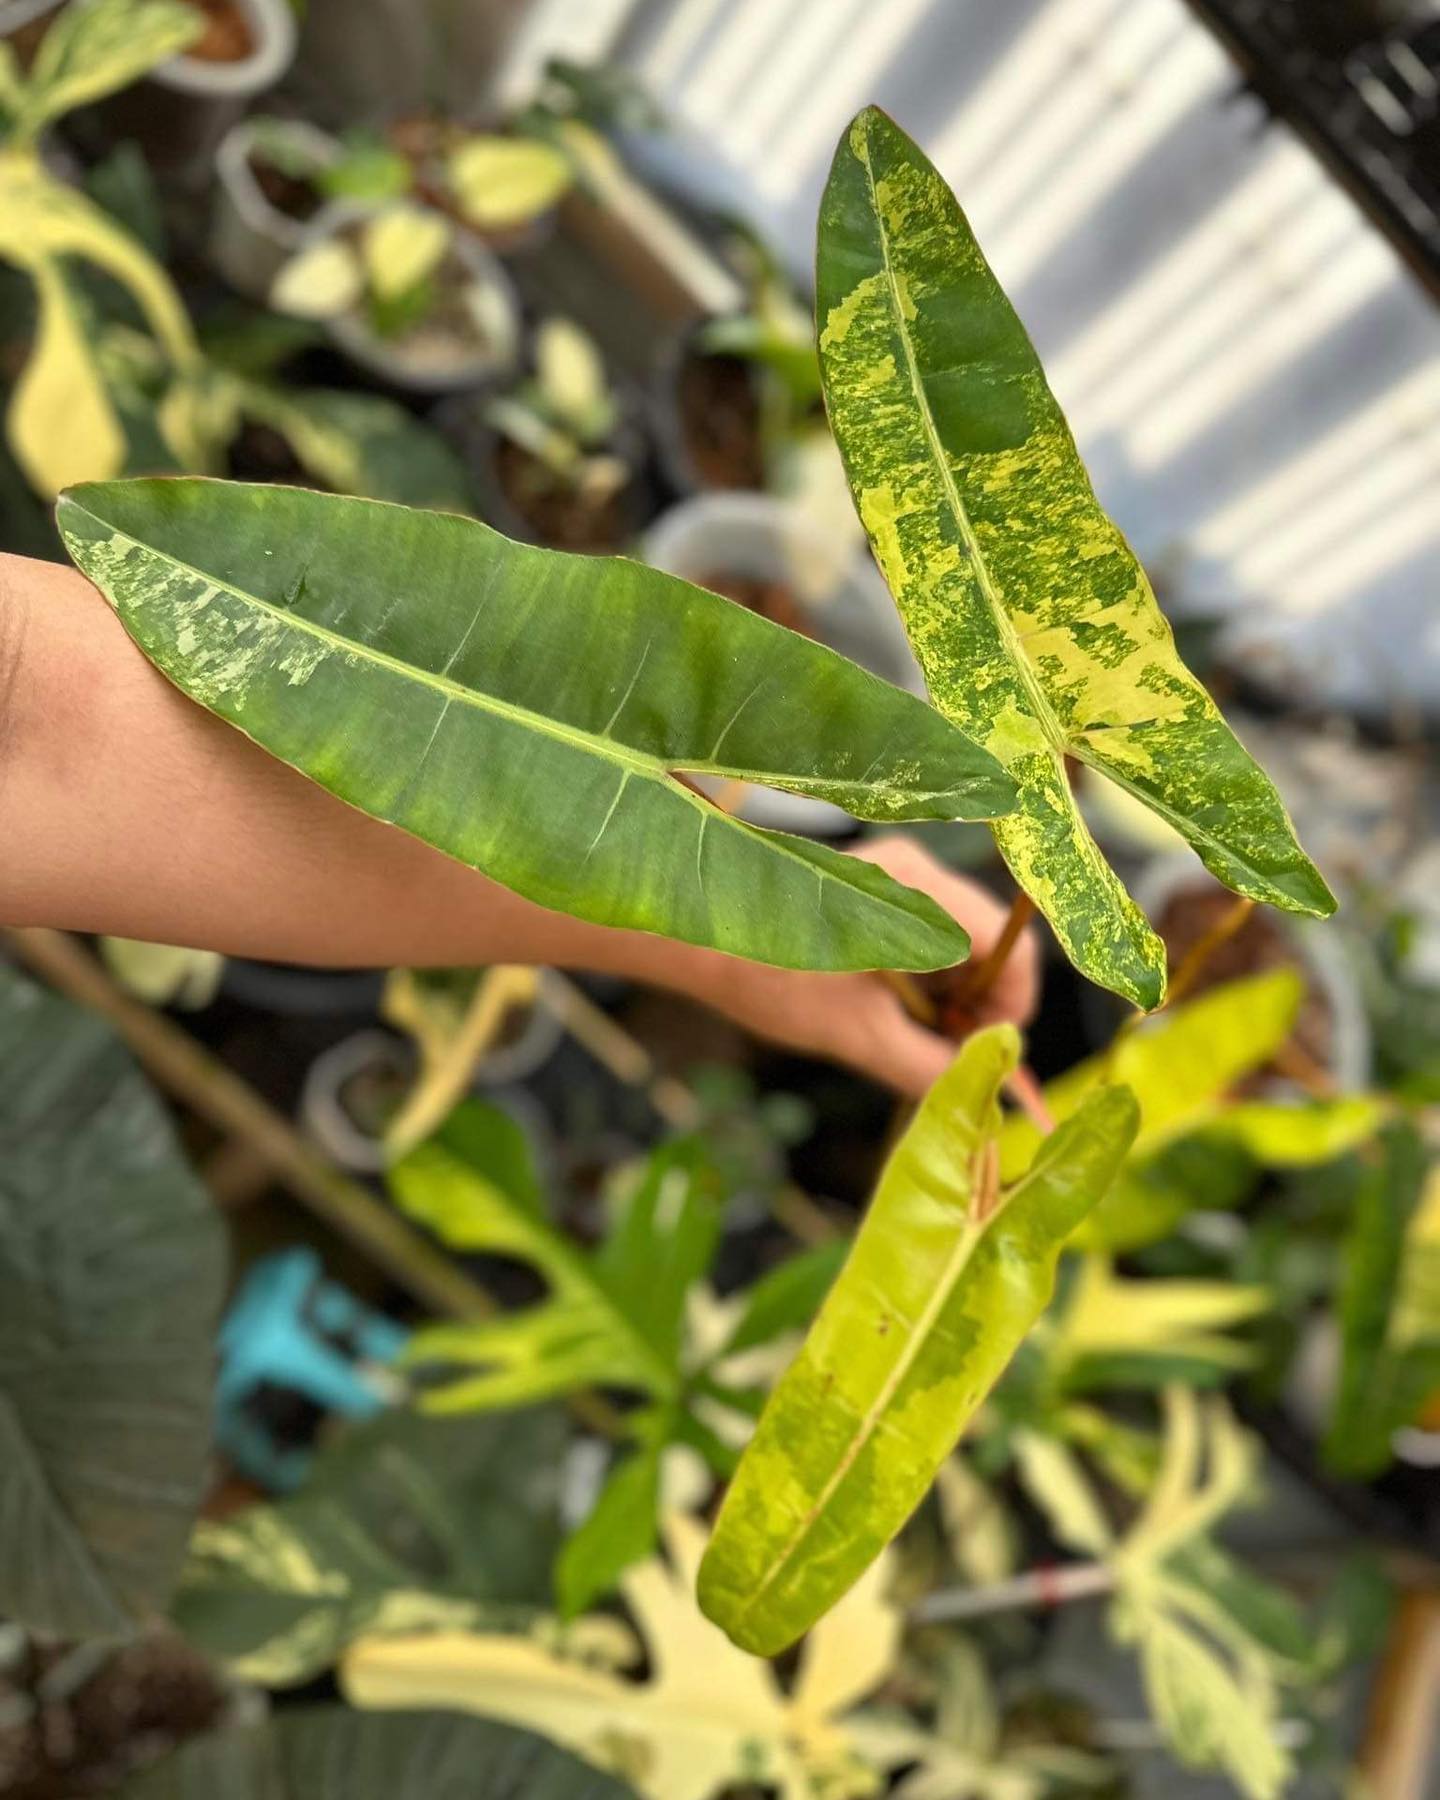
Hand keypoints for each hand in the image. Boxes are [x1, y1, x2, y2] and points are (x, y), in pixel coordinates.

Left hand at [672, 834, 1039, 1098]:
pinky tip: (896, 1010)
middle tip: (952, 1055)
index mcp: (922, 895)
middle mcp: (921, 870)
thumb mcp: (857, 1037)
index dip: (1014, 1008)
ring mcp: (903, 873)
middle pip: (995, 943)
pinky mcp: (883, 886)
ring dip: (957, 994)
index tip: (989, 1054)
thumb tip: (986, 1092)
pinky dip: (931, 977)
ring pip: (967, 941)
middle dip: (983, 1005)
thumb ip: (928, 1067)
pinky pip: (936, 934)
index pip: (1013, 948)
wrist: (699, 940)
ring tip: (918, 1038)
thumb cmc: (772, 982)